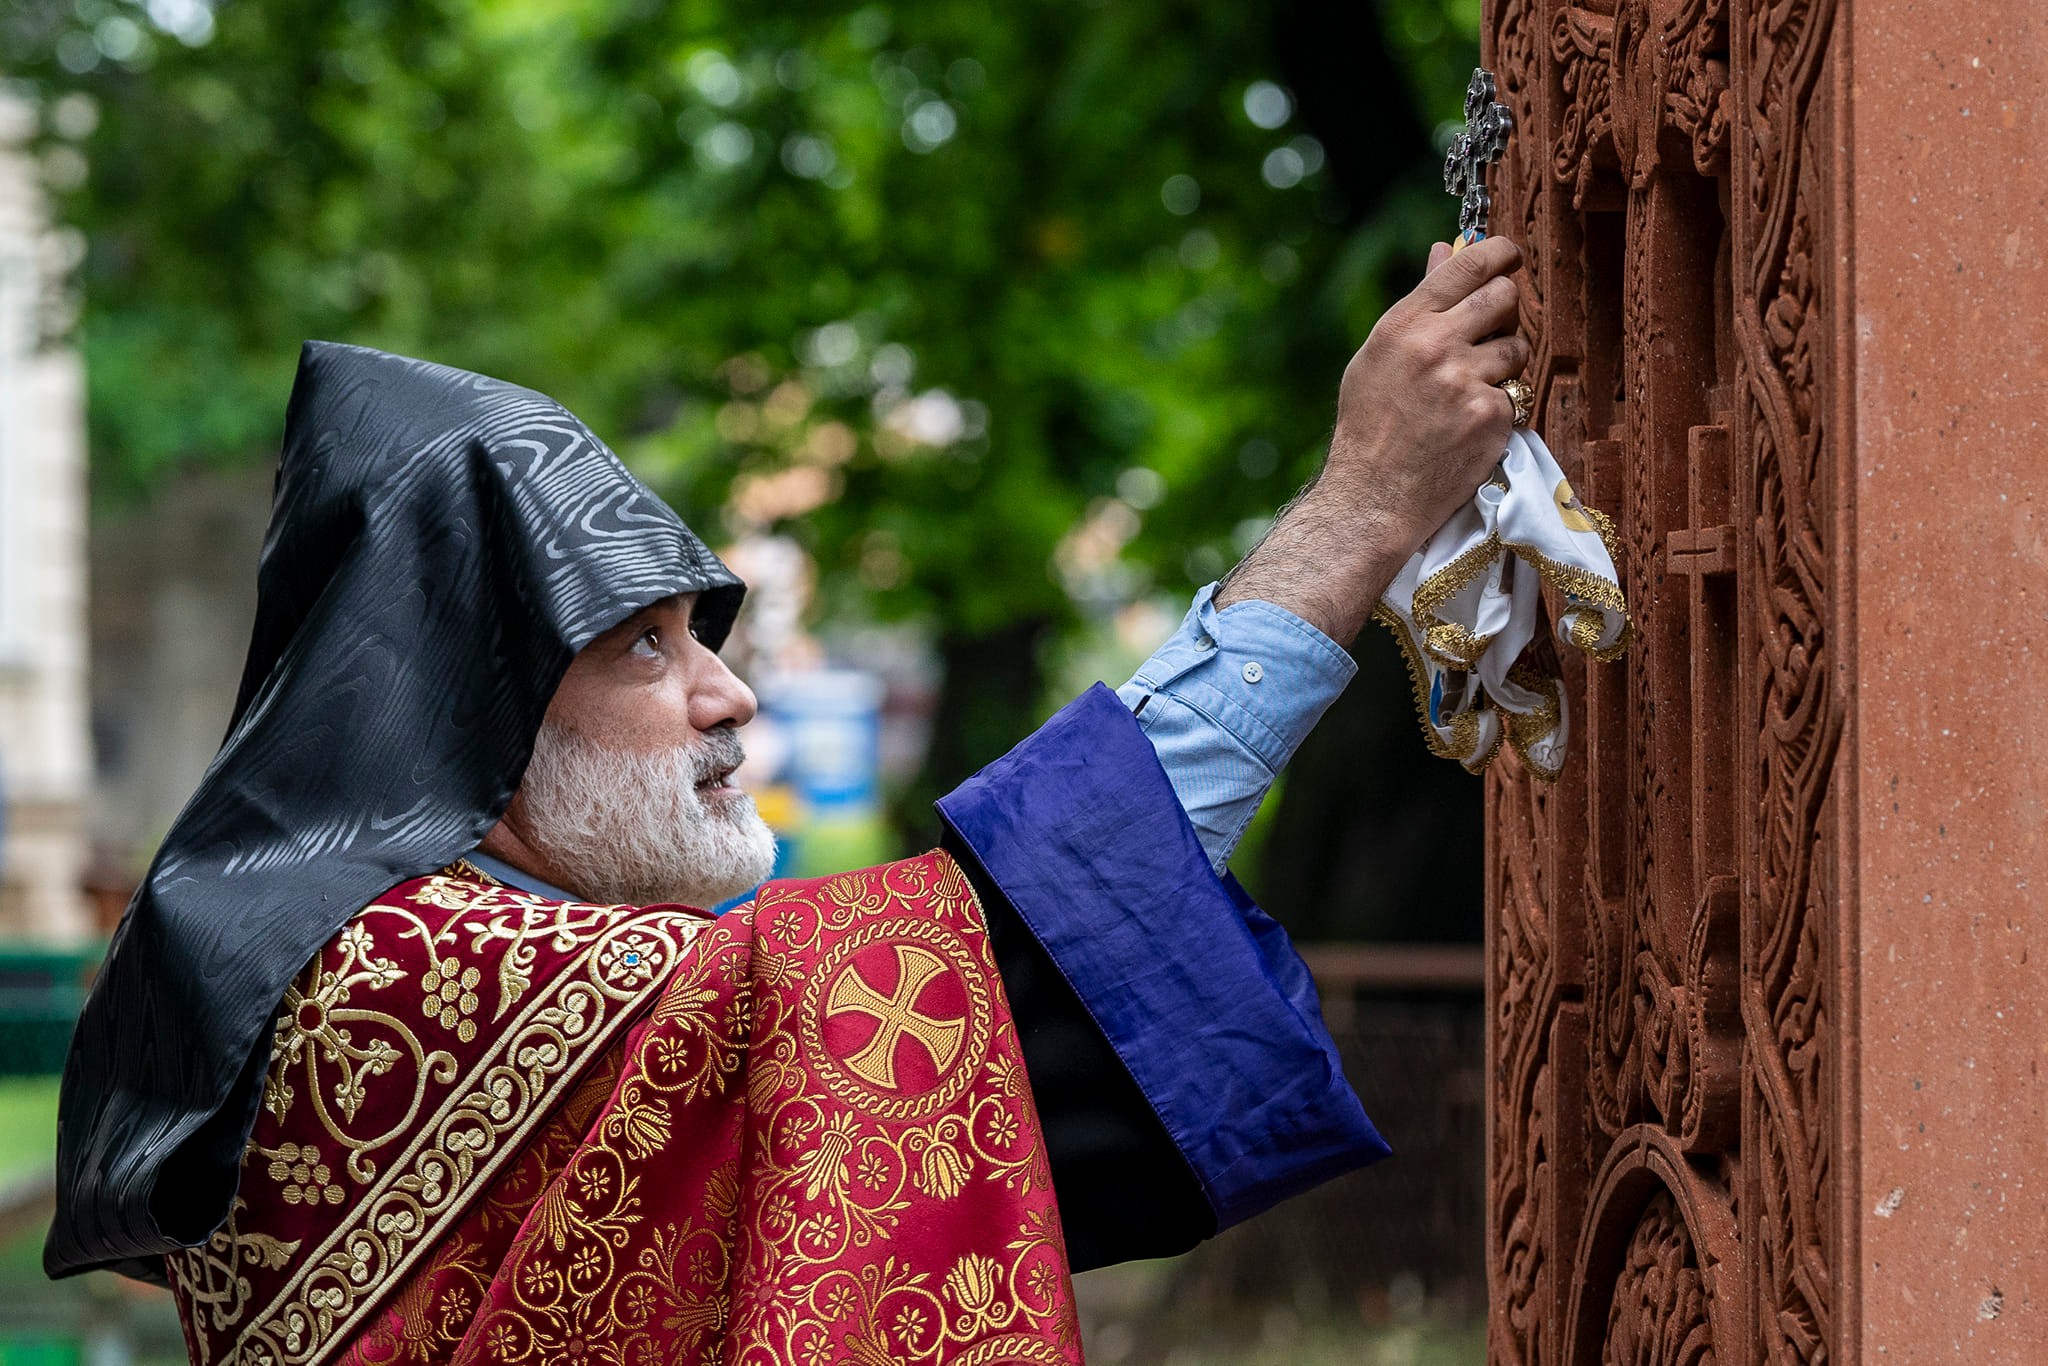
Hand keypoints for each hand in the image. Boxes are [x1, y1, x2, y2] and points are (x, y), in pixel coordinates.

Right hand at [1214, 237, 1528, 644]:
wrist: (1373, 497)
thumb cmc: (1369, 427)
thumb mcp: (1378, 357)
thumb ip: (1418, 304)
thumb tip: (1445, 250)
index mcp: (1403, 324)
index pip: (1468, 266)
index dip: (1499, 253)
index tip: (1510, 255)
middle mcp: (1436, 346)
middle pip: (1504, 296)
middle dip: (1505, 308)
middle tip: (1493, 328)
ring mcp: (1467, 381)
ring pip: (1516, 347)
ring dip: (1503, 365)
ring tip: (1467, 392)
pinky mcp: (1492, 416)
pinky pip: (1514, 394)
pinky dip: (1498, 409)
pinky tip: (1467, 427)